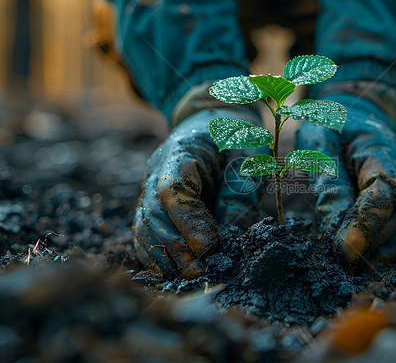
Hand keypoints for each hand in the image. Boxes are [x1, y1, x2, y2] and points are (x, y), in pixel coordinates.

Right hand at [133, 108, 262, 278]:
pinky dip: (156, 254)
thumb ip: (240, 190)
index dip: (187, 221)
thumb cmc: (236, 136)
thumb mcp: (250, 154)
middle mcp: (157, 170)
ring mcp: (150, 187)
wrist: (215, 121)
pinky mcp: (152, 203)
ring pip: (144, 226)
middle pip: (153, 213)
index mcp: (181, 150)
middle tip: (201, 271)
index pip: (172, 189)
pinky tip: (175, 271)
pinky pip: (145, 232)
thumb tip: (231, 236)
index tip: (208, 247)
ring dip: (164, 256)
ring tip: (190, 276)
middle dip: (176, 247)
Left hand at [296, 93, 395, 271]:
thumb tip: (333, 233)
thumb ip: (328, 184)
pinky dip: (386, 249)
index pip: (386, 189)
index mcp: (383, 147)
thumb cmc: (330, 126)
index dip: (367, 222)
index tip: (343, 250)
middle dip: (370, 241)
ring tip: (348, 265)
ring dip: (379, 250)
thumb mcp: (318, 145)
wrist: (354, 114)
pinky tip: (362, 260)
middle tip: (339, 262)